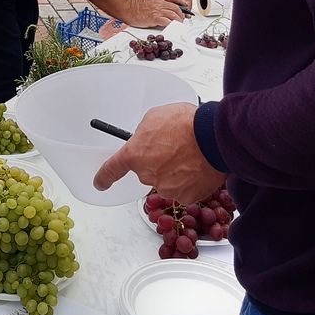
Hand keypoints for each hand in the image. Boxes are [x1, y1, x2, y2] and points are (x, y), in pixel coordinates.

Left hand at [93, 102, 223, 201]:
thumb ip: (145, 132)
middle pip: (147, 172)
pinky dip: (189, 180)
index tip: (100, 183)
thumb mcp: (155, 117)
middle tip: (174, 148)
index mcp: (135, 155)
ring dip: (175, 171)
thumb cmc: (187, 123)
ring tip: (190, 154)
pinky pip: (184, 189)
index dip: (104, 177)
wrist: (214, 136)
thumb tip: (146, 139)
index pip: (112, 169)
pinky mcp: (186, 197)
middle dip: (157, 162)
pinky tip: (198, 166)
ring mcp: (167, 188)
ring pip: (166, 181)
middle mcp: (147, 175)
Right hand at [122, 0, 186, 27]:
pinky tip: (173, 27)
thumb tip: (160, 8)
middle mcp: (159, 3)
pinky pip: (167, 22)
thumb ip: (156, 3)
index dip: (181, 1)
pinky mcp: (155, 18)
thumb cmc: (134, 6)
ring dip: (179, 20)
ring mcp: (158, 10)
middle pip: (176, 7)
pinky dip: (172, 25)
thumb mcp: (148, 0)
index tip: (184, 5)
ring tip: (179, 24)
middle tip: (182, 18)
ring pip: (174, 14)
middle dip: (181, 14)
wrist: (127, 8)